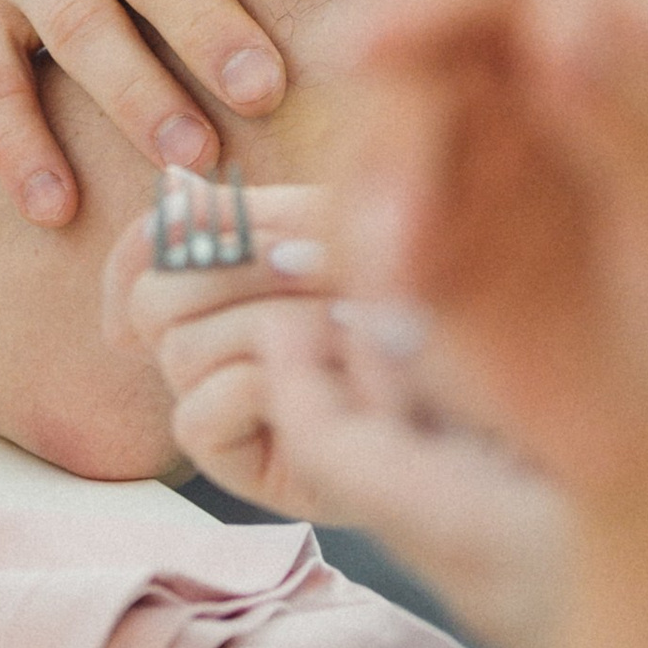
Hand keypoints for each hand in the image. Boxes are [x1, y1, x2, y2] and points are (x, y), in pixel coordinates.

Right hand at [100, 185, 571, 647]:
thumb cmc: (433, 305)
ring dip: (270, 322)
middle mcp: (210, 342)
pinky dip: (262, 384)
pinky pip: (198, 410)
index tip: (191, 223)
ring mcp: (223, 403)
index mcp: (228, 277)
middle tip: (313, 267)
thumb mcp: (350, 234)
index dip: (155, 235)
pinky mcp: (241, 463)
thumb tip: (174, 184)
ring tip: (351, 324)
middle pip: (154, 295)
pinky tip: (328, 377)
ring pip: (178, 347)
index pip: (147, 247)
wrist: (500, 394)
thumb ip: (262, 213)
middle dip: (234, 270)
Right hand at [329, 0, 647, 647]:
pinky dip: (361, 246)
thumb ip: (633, 115)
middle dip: (392, 118)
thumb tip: (558, 12)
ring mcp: (479, 155)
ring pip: (378, 126)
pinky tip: (402, 302)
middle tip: (391, 212)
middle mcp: (539, 83)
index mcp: (626, 48)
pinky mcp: (431, 231)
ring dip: (373, 191)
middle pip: (422, 44)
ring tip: (402, 280)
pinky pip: (358, 210)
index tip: (377, 46)